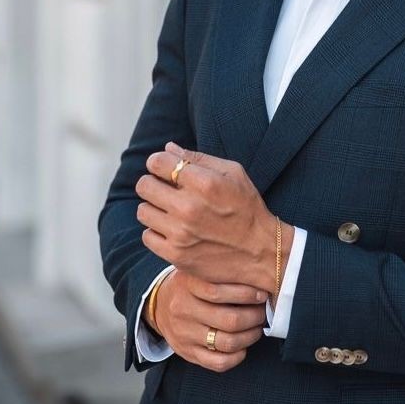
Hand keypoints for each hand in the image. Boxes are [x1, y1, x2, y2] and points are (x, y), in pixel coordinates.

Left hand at [135, 143, 293, 292]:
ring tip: (171, 211)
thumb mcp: (234, 174)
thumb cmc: (248, 209)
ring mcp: (180, 234)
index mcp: (204, 183)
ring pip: (143, 211)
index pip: (157, 162)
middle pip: (144, 185)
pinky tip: (173, 229)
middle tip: (165, 189)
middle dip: (153, 183)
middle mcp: (189, 208)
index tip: (165, 168)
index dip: (158, 162)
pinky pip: (147, 236)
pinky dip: (157, 231)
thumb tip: (168, 148)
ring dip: (154, 208)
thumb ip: (199, 158)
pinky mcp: (176, 255)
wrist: (261, 253)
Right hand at [150, 268, 267, 371]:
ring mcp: (185, 334)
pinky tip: (243, 347)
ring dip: (250, 336)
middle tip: (262, 312)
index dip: (247, 295)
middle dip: (254, 317)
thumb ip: (220, 273)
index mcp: (187, 285)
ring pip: (227, 342)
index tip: (261, 295)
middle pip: (230, 320)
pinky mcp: (188, 353)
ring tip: (256, 328)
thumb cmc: (188, 286)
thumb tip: (257, 279)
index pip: (219, 292)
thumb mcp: (197, 271)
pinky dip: (237, 356)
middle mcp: (184, 310)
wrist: (158, 307)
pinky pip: (218, 362)